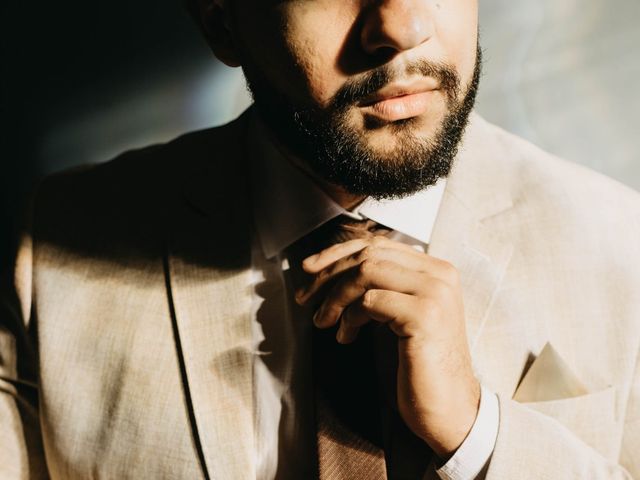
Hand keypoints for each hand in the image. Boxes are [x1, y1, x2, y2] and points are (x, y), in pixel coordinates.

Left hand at [295, 235, 479, 458]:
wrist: (450, 409)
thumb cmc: (418, 364)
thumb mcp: (396, 315)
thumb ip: (379, 287)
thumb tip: (329, 267)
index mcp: (435, 269)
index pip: (378, 244)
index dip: (338, 253)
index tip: (309, 269)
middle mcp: (439, 274)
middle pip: (368, 254)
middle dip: (328, 274)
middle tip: (305, 298)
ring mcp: (434, 293)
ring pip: (366, 272)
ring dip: (335, 296)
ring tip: (324, 321)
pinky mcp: (424, 316)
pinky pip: (370, 302)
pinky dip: (350, 317)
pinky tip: (347, 337)